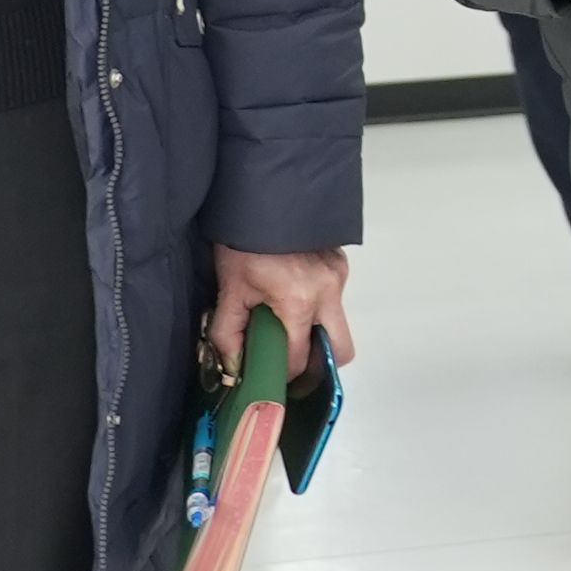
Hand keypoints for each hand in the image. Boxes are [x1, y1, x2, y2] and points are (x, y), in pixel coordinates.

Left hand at [206, 243, 357, 380]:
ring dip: (316, 333)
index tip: (270, 374)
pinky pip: (335, 299)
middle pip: (341, 349)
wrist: (261, 196)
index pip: (300, 358)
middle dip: (319, 364)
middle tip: (292, 362)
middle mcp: (329, 291)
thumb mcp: (230, 289)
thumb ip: (229, 334)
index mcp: (299, 301)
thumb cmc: (242, 242)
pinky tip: (291, 296)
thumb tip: (235, 367)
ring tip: (285, 324)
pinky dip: (316, 307)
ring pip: (338, 323)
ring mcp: (339, 275)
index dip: (284, 373)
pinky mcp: (340, 264)